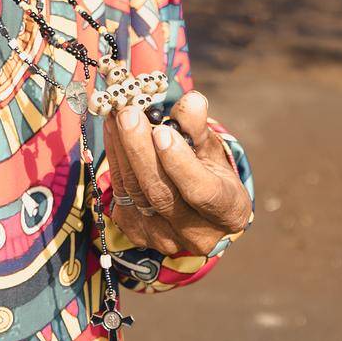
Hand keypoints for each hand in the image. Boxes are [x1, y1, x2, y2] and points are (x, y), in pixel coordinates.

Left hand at [101, 90, 251, 256]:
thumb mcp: (210, 146)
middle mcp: (198, 234)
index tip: (161, 131)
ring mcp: (164, 238)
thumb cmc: (208, 168)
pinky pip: (120, 194)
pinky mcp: (137, 232)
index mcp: (228, 211)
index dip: (179, 163)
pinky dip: (115, 160)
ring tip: (117, 116)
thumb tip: (191, 101)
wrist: (191, 201)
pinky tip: (113, 133)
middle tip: (129, 115)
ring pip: (136, 193)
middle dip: (141, 151)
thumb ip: (198, 126)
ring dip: (122, 150)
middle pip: (161, 194)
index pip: (202, 191)